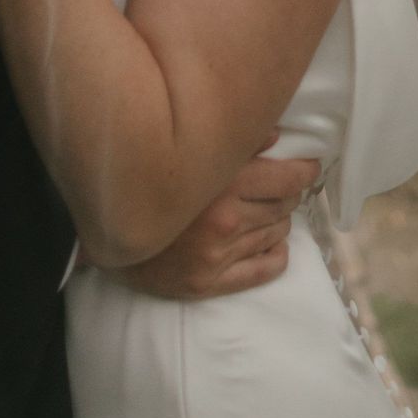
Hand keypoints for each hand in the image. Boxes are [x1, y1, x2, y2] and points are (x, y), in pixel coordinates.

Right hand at [118, 146, 320, 301]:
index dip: (305, 171)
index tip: (309, 166)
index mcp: (222, 183)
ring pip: (276, 233)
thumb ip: (234, 143)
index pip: (287, 179)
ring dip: (277, 220)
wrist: (108, 227)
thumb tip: (276, 134)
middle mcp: (225, 220)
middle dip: (287, 194)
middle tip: (280, 186)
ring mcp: (218, 256)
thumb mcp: (191, 153)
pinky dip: (275, 254)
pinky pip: (264, 269)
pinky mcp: (209, 283)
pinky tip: (270, 243)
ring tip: (265, 211)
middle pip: (284, 206)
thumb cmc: (151, 180)